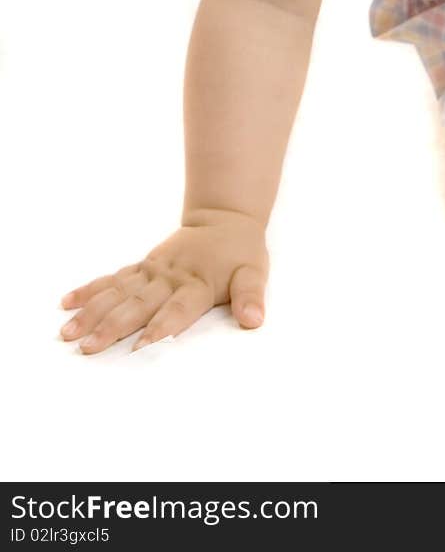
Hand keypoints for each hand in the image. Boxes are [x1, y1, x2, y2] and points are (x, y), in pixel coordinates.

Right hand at [58, 209, 268, 354]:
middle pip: (137, 305)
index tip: (138, 349)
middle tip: (86, 348)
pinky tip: (67, 303)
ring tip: (67, 332)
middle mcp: (169, 278)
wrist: (225, 217)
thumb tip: (254, 320)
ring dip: (92, 312)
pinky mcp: (142, 265)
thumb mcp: (254, 272)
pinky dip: (90, 290)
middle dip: (111, 327)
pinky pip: (113, 278)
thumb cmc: (241, 252)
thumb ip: (250, 296)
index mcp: (197, 283)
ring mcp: (152, 271)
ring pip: (117, 292)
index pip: (177, 310)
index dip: (159, 329)